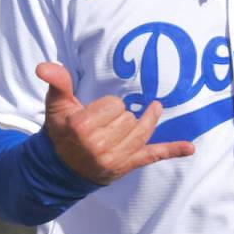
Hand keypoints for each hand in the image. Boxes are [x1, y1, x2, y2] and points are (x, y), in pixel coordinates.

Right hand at [36, 62, 194, 184]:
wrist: (61, 167)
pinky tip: (189, 147)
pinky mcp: (126, 167)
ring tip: (129, 123)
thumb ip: (56, 81)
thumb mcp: (57, 104)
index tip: (94, 116)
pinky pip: (153, 155)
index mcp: (81, 127)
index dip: (106, 107)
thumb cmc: (61, 130)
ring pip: (141, 130)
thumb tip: (43, 66)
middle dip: (118, 117)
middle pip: (128, 117)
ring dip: (139, 124)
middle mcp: (97, 146)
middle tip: (102, 126)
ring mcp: (114, 159)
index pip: (113, 104)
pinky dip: (172, 150)